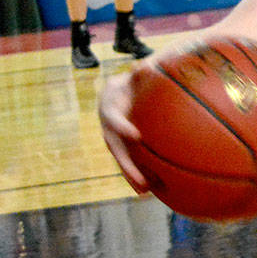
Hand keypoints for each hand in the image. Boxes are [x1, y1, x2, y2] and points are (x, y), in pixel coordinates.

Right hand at [99, 72, 149, 192]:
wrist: (121, 88)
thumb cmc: (134, 78)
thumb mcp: (136, 72)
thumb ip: (141, 71)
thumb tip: (144, 66)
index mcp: (109, 105)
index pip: (112, 117)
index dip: (121, 126)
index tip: (135, 135)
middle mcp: (107, 125)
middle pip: (114, 147)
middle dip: (125, 164)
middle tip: (140, 178)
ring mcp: (112, 137)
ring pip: (119, 158)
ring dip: (130, 175)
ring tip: (144, 191)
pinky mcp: (121, 145)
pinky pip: (128, 160)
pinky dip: (136, 174)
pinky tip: (149, 189)